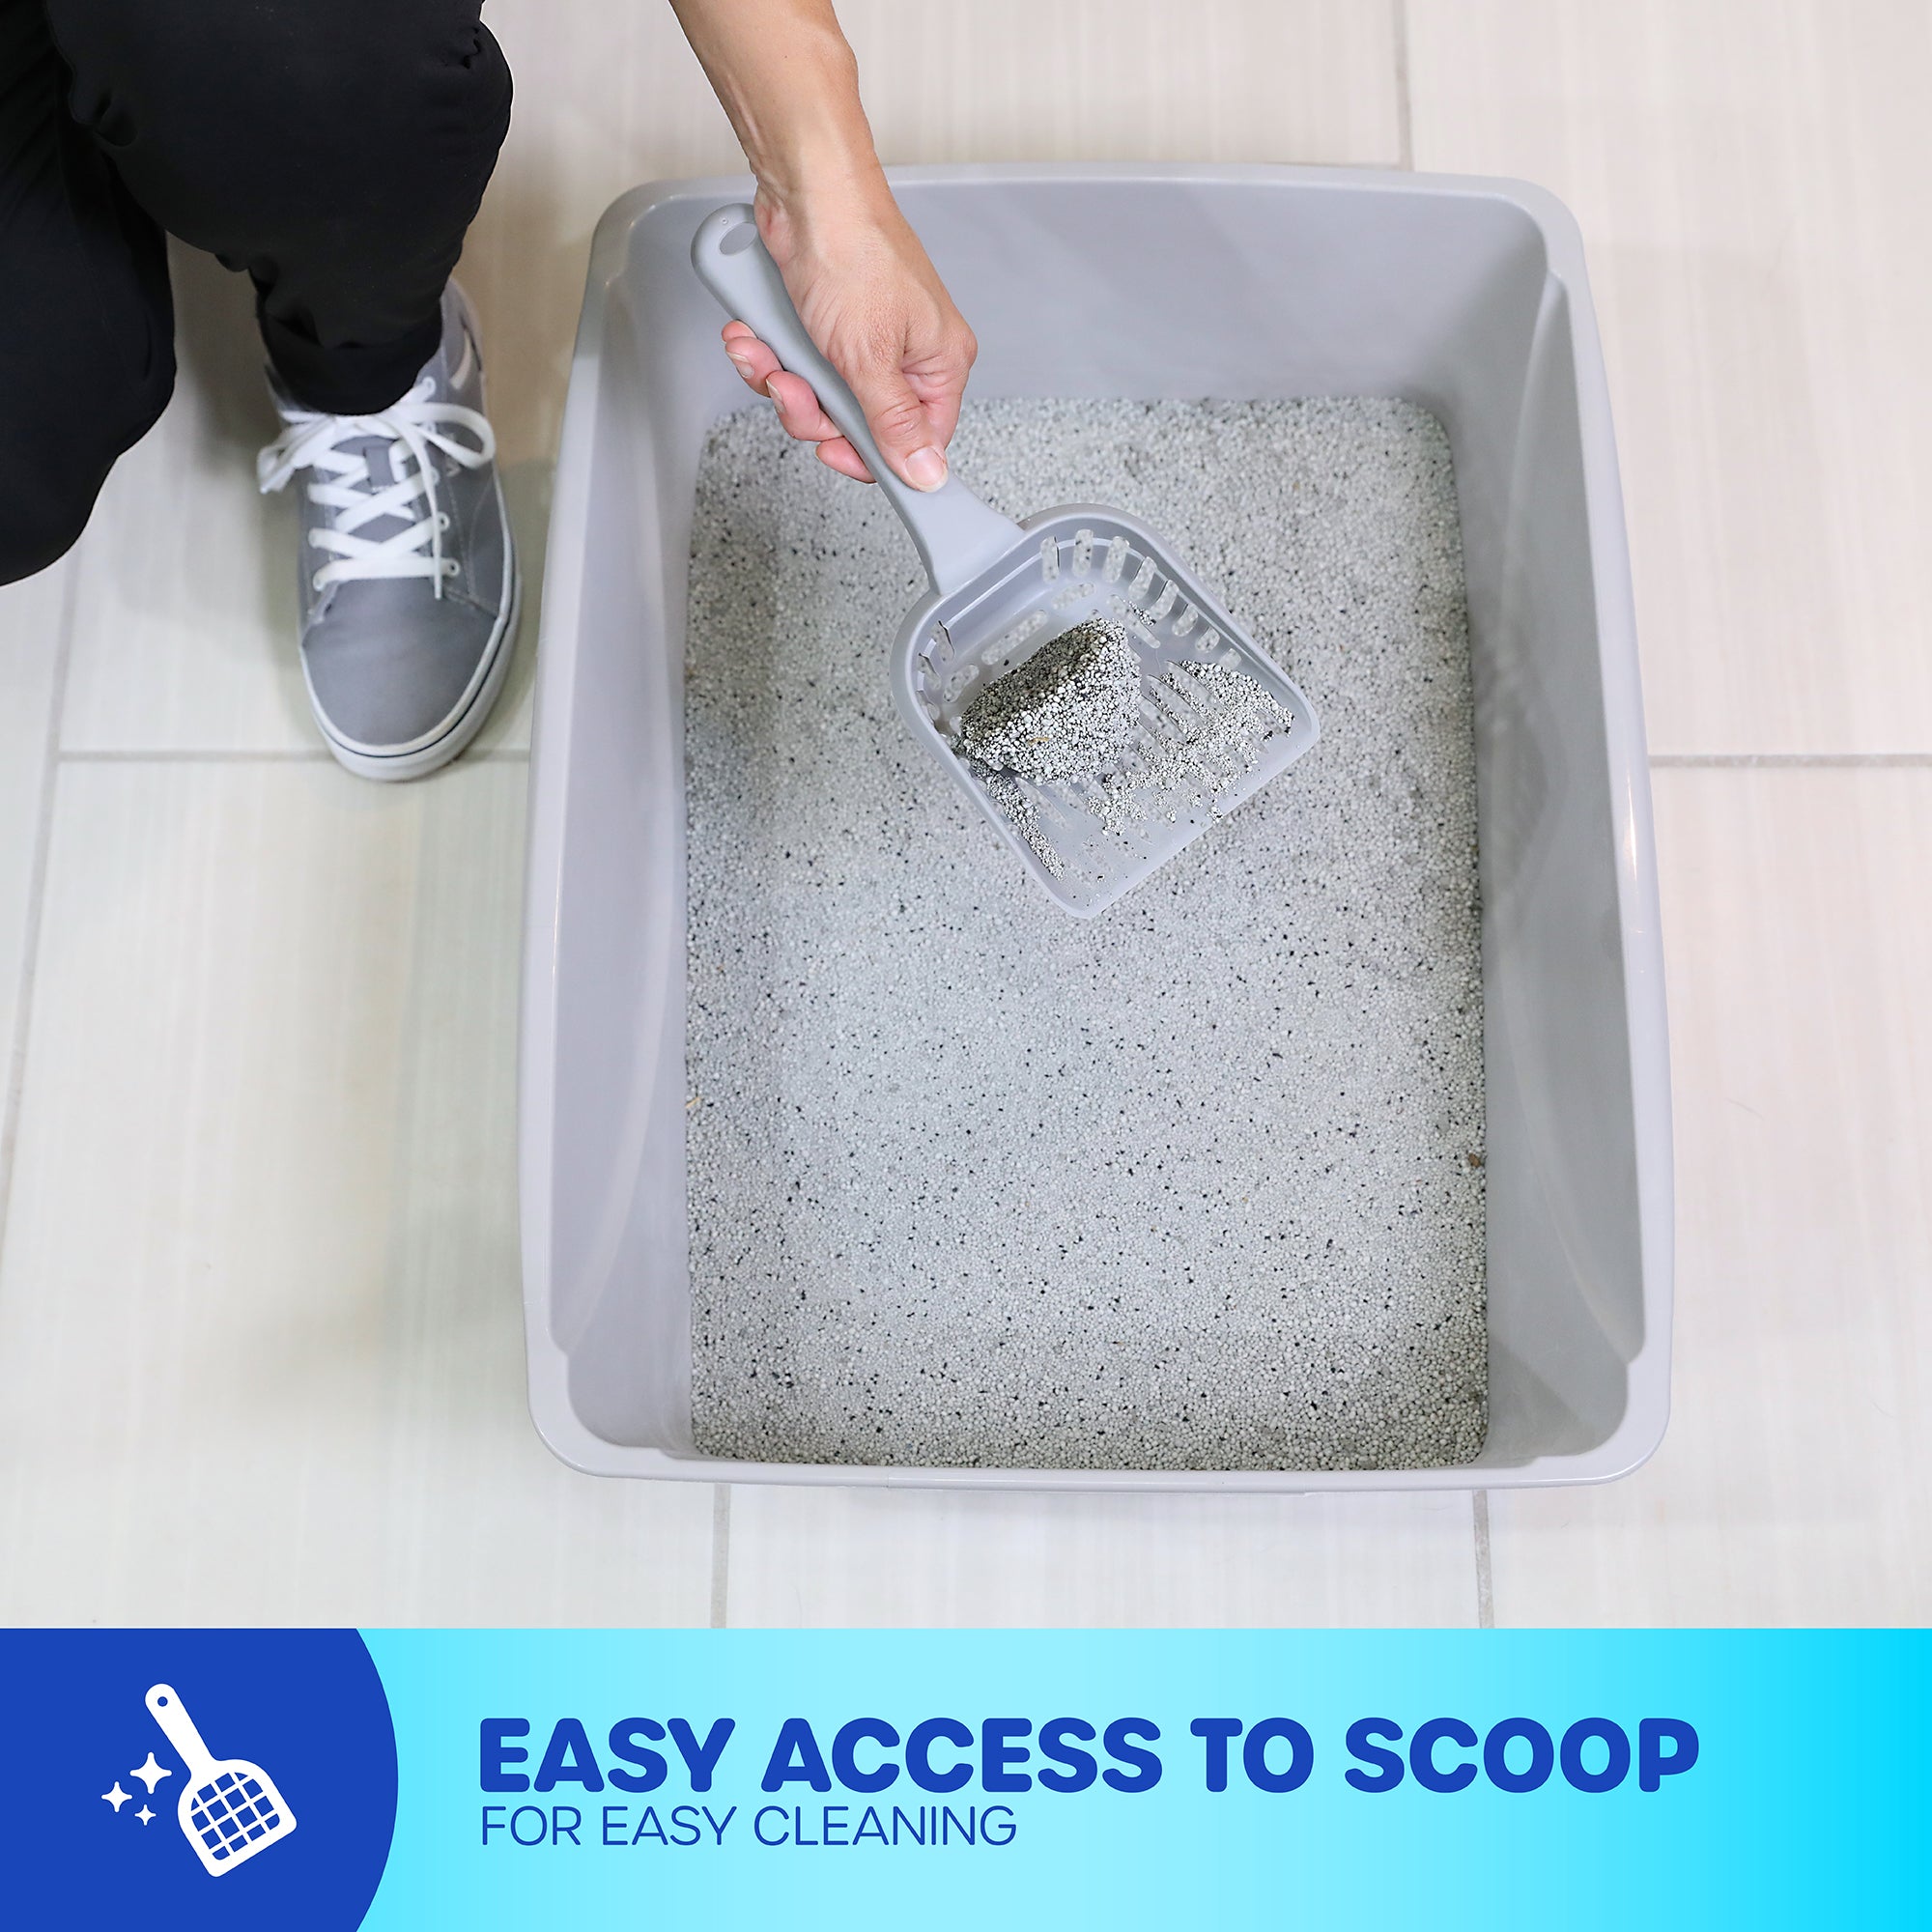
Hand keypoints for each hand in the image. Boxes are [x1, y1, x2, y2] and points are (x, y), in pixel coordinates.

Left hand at [719, 182, 976, 491]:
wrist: (806, 191)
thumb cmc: (852, 251)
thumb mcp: (871, 357)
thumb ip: (894, 424)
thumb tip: (926, 475)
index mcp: (938, 363)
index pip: (917, 441)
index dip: (872, 456)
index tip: (834, 452)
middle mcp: (906, 354)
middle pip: (859, 426)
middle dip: (810, 411)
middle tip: (793, 389)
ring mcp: (864, 340)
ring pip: (819, 399)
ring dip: (780, 381)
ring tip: (765, 353)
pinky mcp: (826, 325)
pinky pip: (796, 367)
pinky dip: (769, 355)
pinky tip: (754, 336)